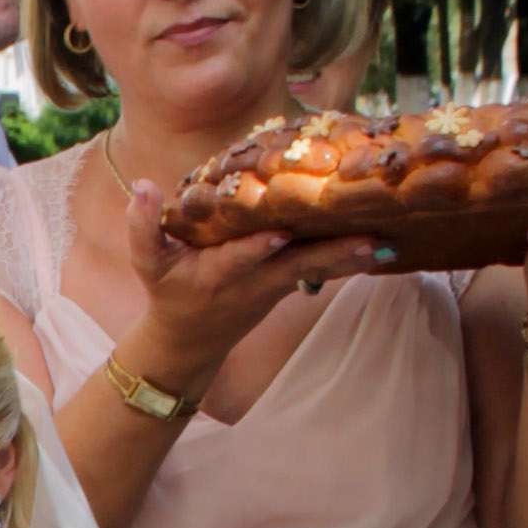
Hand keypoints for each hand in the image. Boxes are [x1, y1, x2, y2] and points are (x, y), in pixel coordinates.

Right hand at [106, 179, 386, 392]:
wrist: (190, 341)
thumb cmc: (168, 292)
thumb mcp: (146, 264)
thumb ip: (142, 227)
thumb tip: (140, 186)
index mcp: (217, 274)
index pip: (239, 259)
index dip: (257, 248)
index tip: (277, 234)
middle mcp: (253, 282)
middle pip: (298, 267)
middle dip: (332, 255)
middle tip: (369, 242)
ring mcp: (275, 285)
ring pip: (318, 271)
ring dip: (351, 258)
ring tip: (387, 244)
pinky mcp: (289, 283)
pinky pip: (322, 268)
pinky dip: (348, 257)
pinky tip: (382, 242)